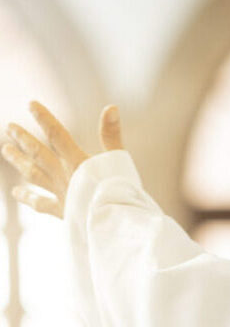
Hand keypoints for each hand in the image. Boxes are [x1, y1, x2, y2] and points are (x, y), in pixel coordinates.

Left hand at [1, 102, 124, 218]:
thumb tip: (111, 107)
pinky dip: (28, 198)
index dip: (44, 118)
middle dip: (24, 139)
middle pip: (39, 153)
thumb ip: (112, 134)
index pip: (57, 135)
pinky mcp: (63, 211)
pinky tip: (16, 193)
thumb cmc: (121, 191)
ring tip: (5, 150)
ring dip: (19, 161)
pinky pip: (41, 203)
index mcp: (78, 161)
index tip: (30, 104)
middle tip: (9, 127)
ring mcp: (61, 193)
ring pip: (34, 174)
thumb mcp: (120, 160)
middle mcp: (64, 175)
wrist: (115, 222)